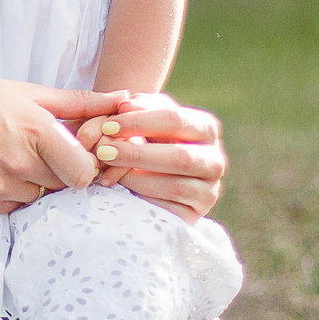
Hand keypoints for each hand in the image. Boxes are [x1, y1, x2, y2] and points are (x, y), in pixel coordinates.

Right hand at [0, 79, 126, 212]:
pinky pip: (19, 205)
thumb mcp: (30, 93)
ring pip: (44, 196)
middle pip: (67, 185)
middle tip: (50, 153)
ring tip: (18, 156)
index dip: (89, 164)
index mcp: (36, 131)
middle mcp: (20, 163)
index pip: (85, 171)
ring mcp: (1, 187)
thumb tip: (125, 99)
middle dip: (66, 171)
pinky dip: (18, 192)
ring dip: (41, 182)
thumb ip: (81, 102)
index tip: (80, 151)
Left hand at [75, 94, 224, 221]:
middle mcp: (215, 160)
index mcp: (206, 128)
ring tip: (107, 170)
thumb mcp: (142, 118)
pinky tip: (121, 189)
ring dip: (136, 177)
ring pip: (176, 185)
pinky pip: (170, 209)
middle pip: (180, 157)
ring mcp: (209, 191)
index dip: (140, 122)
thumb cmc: (142, 139)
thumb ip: (137, 107)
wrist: (146, 178)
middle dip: (137, 154)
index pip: (176, 120)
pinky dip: (143, 197)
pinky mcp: (196, 215)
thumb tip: (126, 104)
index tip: (109, 125)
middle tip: (103, 151)